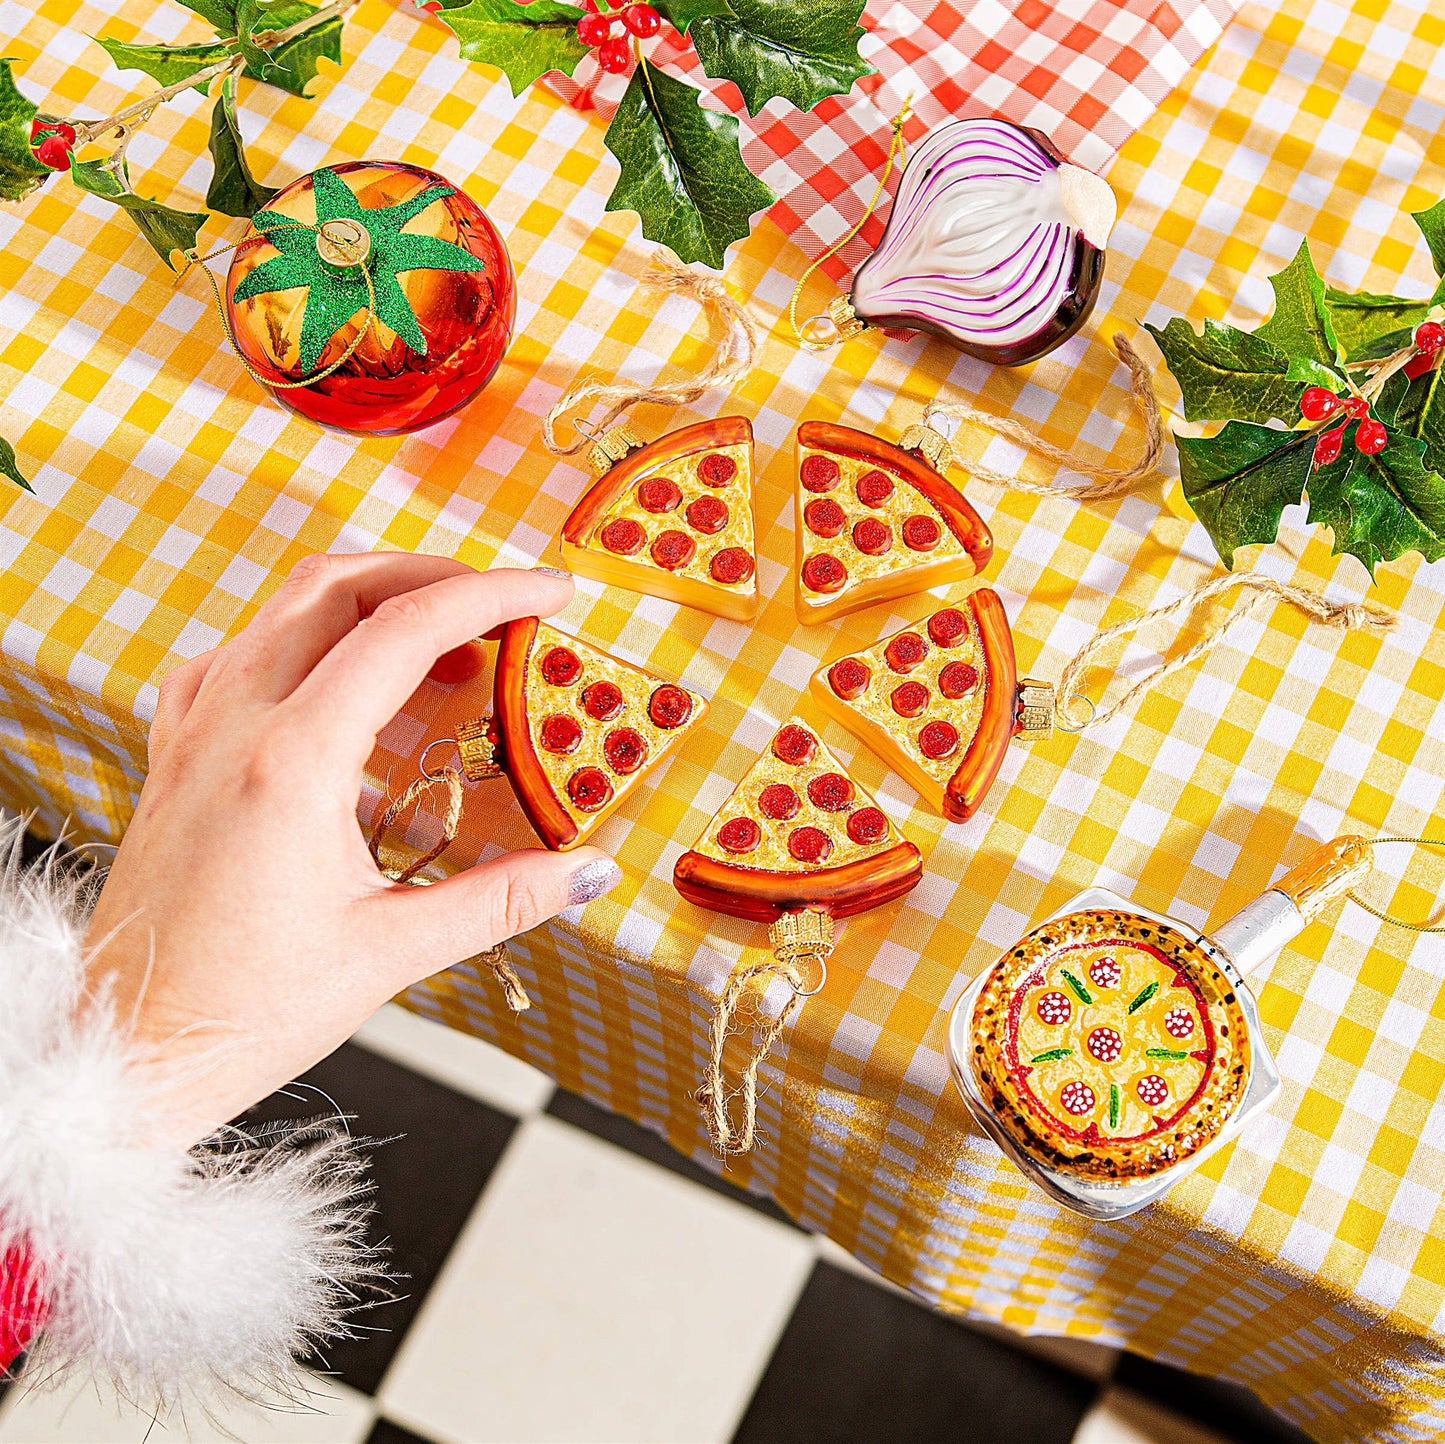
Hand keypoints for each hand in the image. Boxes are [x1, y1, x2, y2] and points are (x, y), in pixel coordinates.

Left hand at [85, 553, 619, 1149]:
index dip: (490, 595)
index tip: (550, 592)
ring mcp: (193, 733)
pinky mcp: (174, 757)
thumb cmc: (241, 1012)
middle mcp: (233, 724)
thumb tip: (588, 871)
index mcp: (291, 761)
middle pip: (339, 587)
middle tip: (501, 606)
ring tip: (438, 639)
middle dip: (431, 575)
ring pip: (282, 608)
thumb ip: (501, 900)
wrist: (128, 1053)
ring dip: (368, 598)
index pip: (405, 630)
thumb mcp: (388, 954)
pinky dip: (300, 638)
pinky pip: (235, 656)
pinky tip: (332, 679)